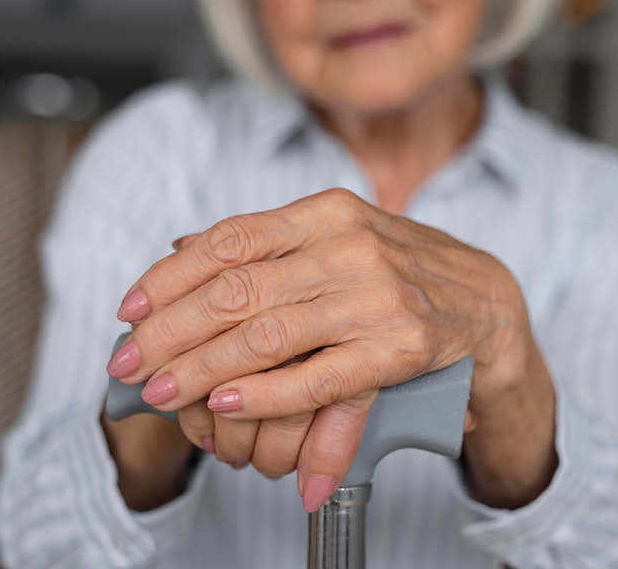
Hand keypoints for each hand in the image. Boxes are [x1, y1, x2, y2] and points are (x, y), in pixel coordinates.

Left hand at [108, 188, 538, 509]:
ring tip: (162, 393)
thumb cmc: (400, 271)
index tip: (129, 309)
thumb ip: (265, 244)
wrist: (488, 303)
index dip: (170, 277)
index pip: (229, 240)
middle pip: (236, 291)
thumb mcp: (335, 238)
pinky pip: (319, 377)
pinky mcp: (402, 346)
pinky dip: (266, 394)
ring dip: (203, 370)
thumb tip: (179, 248)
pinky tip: (226, 404)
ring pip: (267, 335)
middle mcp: (350, 246)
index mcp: (325, 212)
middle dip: (170, 331)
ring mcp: (378, 295)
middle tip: (130, 363)